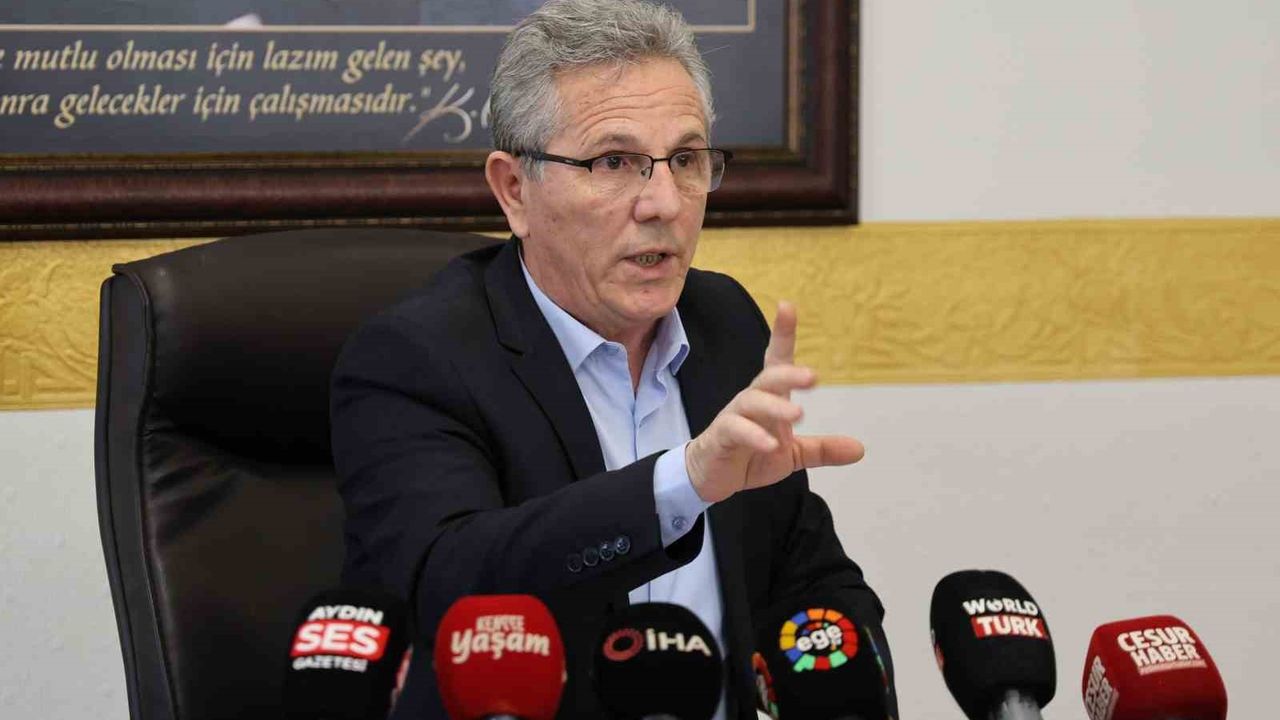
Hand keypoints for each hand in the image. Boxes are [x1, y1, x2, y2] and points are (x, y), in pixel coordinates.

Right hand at [685, 301, 864, 503]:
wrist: (712, 477)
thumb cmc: (750, 454)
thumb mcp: (792, 455)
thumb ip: (822, 449)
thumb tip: (859, 449)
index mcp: (770, 398)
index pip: (777, 361)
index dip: (782, 334)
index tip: (787, 307)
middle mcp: (752, 401)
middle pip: (768, 378)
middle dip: (789, 373)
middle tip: (813, 377)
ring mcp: (734, 417)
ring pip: (751, 401)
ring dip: (774, 406)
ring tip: (797, 414)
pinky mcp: (720, 437)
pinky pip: (734, 429)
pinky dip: (753, 435)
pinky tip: (770, 445)